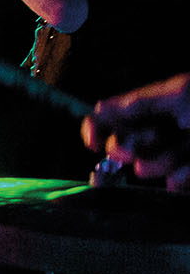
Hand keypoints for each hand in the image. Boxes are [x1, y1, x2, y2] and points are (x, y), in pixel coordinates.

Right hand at [84, 72, 189, 189]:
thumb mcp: (179, 94)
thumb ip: (142, 103)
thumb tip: (102, 109)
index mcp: (151, 105)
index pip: (109, 117)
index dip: (95, 129)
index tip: (93, 143)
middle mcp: (159, 126)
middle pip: (125, 143)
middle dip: (122, 149)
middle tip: (126, 154)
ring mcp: (175, 149)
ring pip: (152, 164)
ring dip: (155, 164)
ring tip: (166, 165)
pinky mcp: (188, 169)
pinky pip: (177, 180)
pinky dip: (178, 178)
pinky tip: (177, 180)